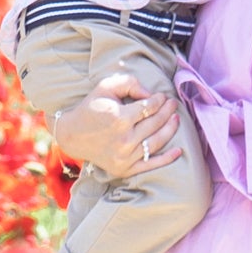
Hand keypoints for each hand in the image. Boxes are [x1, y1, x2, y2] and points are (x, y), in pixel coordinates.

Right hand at [49, 74, 180, 179]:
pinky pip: (151, 164)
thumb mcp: (106, 87)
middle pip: (155, 123)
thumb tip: (151, 95)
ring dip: (170, 129)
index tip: (162, 97)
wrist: (72, 135)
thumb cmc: (91, 108)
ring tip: (176, 119)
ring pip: (157, 142)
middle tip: (173, 104)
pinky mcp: (124, 169)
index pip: (150, 107)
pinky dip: (167, 158)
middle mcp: (124, 139)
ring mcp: (125, 156)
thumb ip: (129, 83)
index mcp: (120, 118)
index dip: (159, 100)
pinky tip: (179, 150)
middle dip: (168, 111)